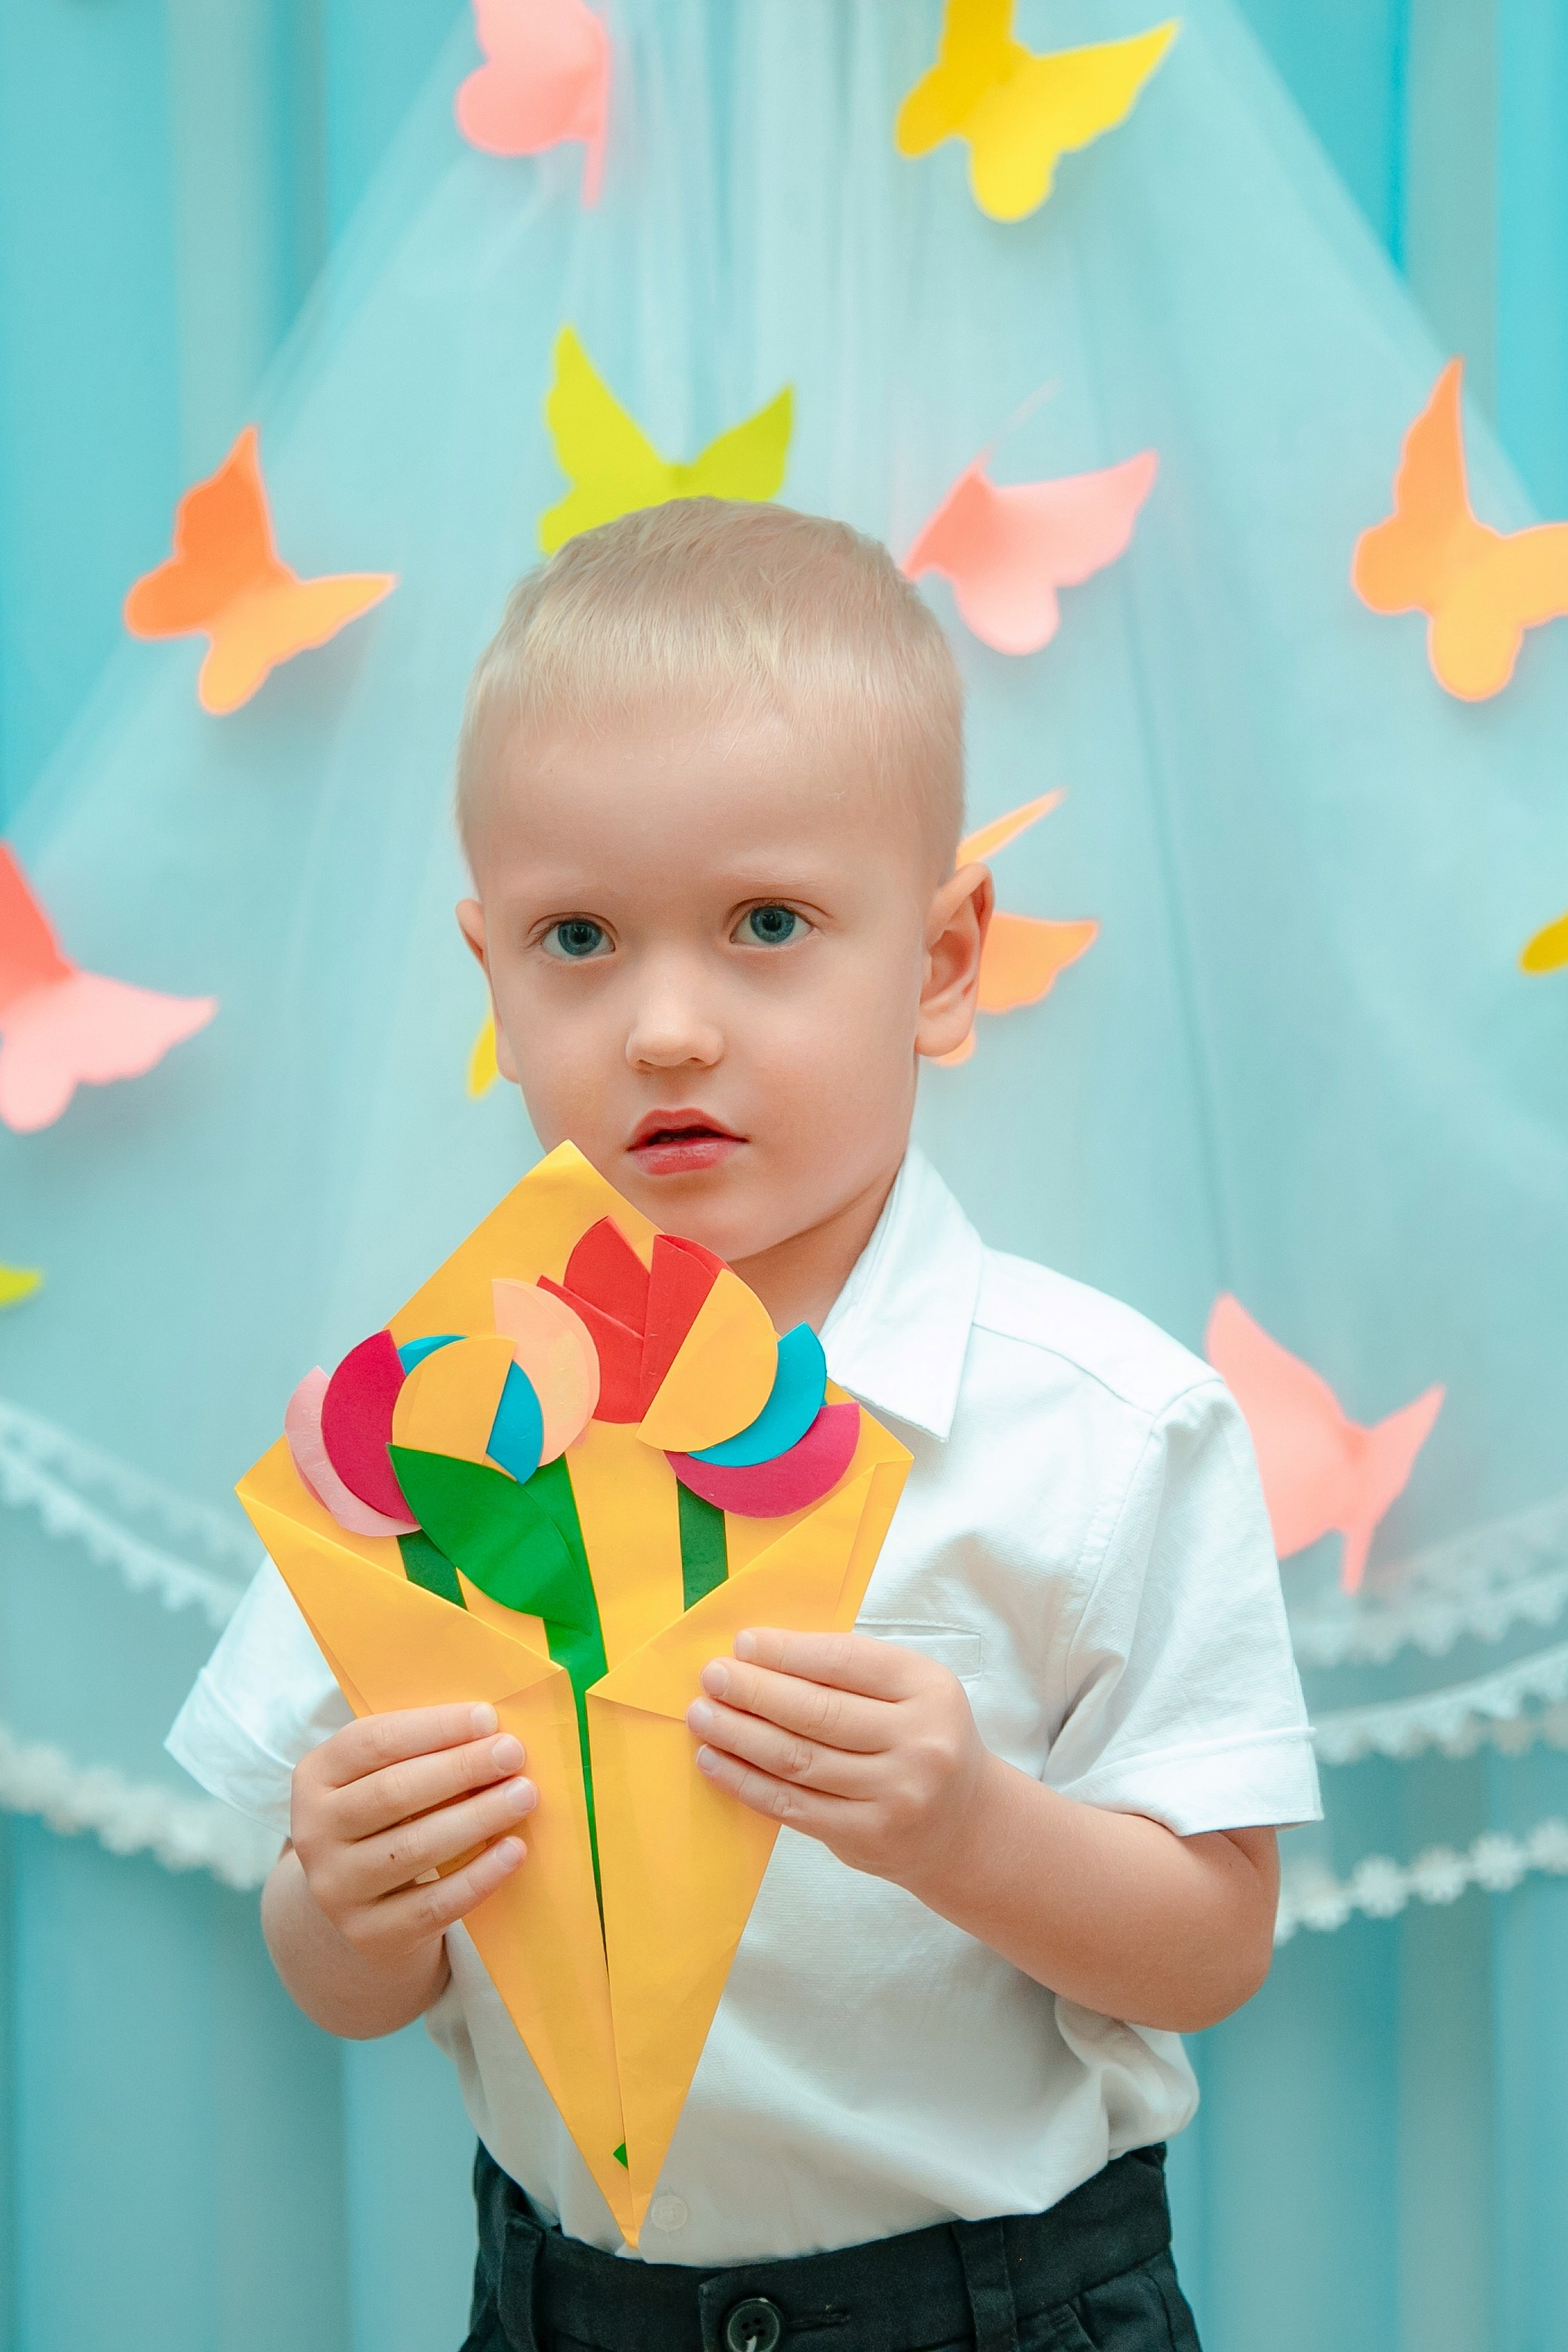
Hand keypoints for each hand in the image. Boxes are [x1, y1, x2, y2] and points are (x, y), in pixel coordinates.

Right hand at [290, 1702, 536, 1967]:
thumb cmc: (388, 1817)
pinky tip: (513, 1851)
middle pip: (393, 1792)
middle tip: (512, 1754)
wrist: (363, 1903)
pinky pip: (433, 1904)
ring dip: (477, 1817)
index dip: (433, 1727)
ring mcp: (337, 1889)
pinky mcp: (370, 1934)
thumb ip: (423, 1749)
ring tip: (524, 1795)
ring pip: (414, 1848)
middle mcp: (314, 1832)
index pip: (372, 1742)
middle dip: (460, 1768)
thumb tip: (491, 1730)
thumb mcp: (383, 1775)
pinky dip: (478, 1876)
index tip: (488, 1718)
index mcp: (316, 1776)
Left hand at [685, 1629, 989, 1891]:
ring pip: (797, 1759)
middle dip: (754, 1691)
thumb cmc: (921, 1739)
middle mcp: (918, 1742)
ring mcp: (894, 1795)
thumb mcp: (910, 1690)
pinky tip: (714, 1760)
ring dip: (739, 1735)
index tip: (743, 1644)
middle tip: (712, 1676)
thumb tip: (761, 1654)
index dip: (787, 1652)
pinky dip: (745, 1781)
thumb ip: (849, 1671)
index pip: (846, 1661)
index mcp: (929, 1690)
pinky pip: (791, 1805)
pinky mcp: (865, 1836)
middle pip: (817, 1712)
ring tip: (701, 1715)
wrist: (961, 1825)